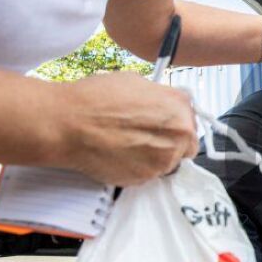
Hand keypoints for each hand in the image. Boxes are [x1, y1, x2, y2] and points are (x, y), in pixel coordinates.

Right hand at [57, 72, 197, 185]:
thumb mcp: (137, 82)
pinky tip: (119, 155)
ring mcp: (163, 161)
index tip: (164, 124)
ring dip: (154, 156)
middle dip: (171, 142)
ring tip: (127, 144)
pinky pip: (148, 174)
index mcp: (180, 109)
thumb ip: (161, 97)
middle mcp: (179, 137)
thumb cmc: (98, 98)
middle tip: (146, 136)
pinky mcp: (145, 179)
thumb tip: (165, 105)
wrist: (69, 124)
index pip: (192, 120)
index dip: (176, 122)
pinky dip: (138, 167)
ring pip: (167, 162)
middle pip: (186, 145)